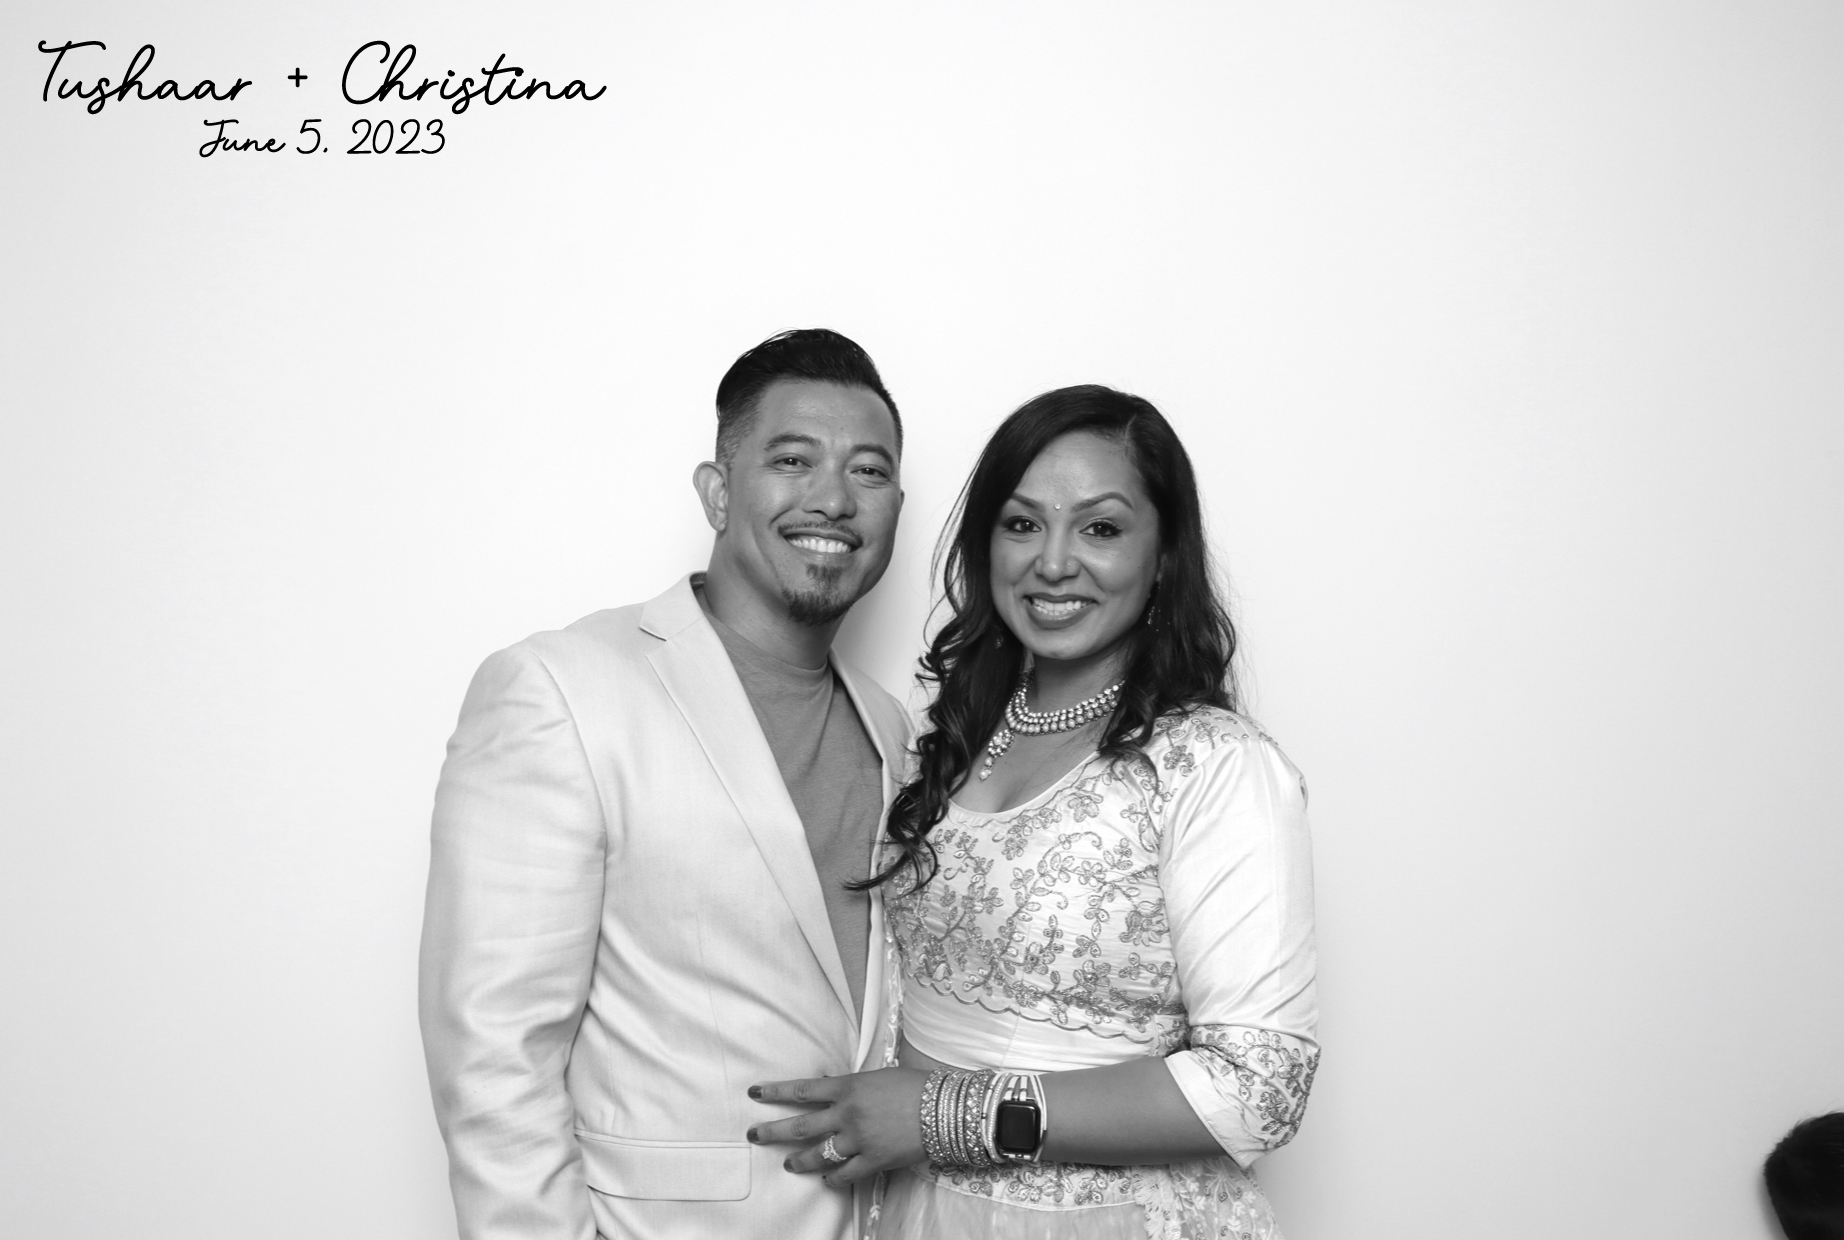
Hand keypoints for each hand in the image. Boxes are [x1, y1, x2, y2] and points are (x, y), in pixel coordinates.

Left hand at [746, 1067, 928, 1186]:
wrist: (945, 1109)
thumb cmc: (915, 1086)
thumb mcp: (877, 1077)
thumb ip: (851, 1085)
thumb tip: (829, 1084)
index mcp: (848, 1087)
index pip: (802, 1090)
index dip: (775, 1091)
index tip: (755, 1092)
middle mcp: (847, 1113)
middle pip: (801, 1124)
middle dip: (773, 1130)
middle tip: (754, 1134)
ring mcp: (858, 1139)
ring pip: (818, 1153)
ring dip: (799, 1159)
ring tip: (788, 1162)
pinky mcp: (873, 1160)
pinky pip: (845, 1174)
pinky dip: (833, 1178)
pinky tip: (826, 1179)